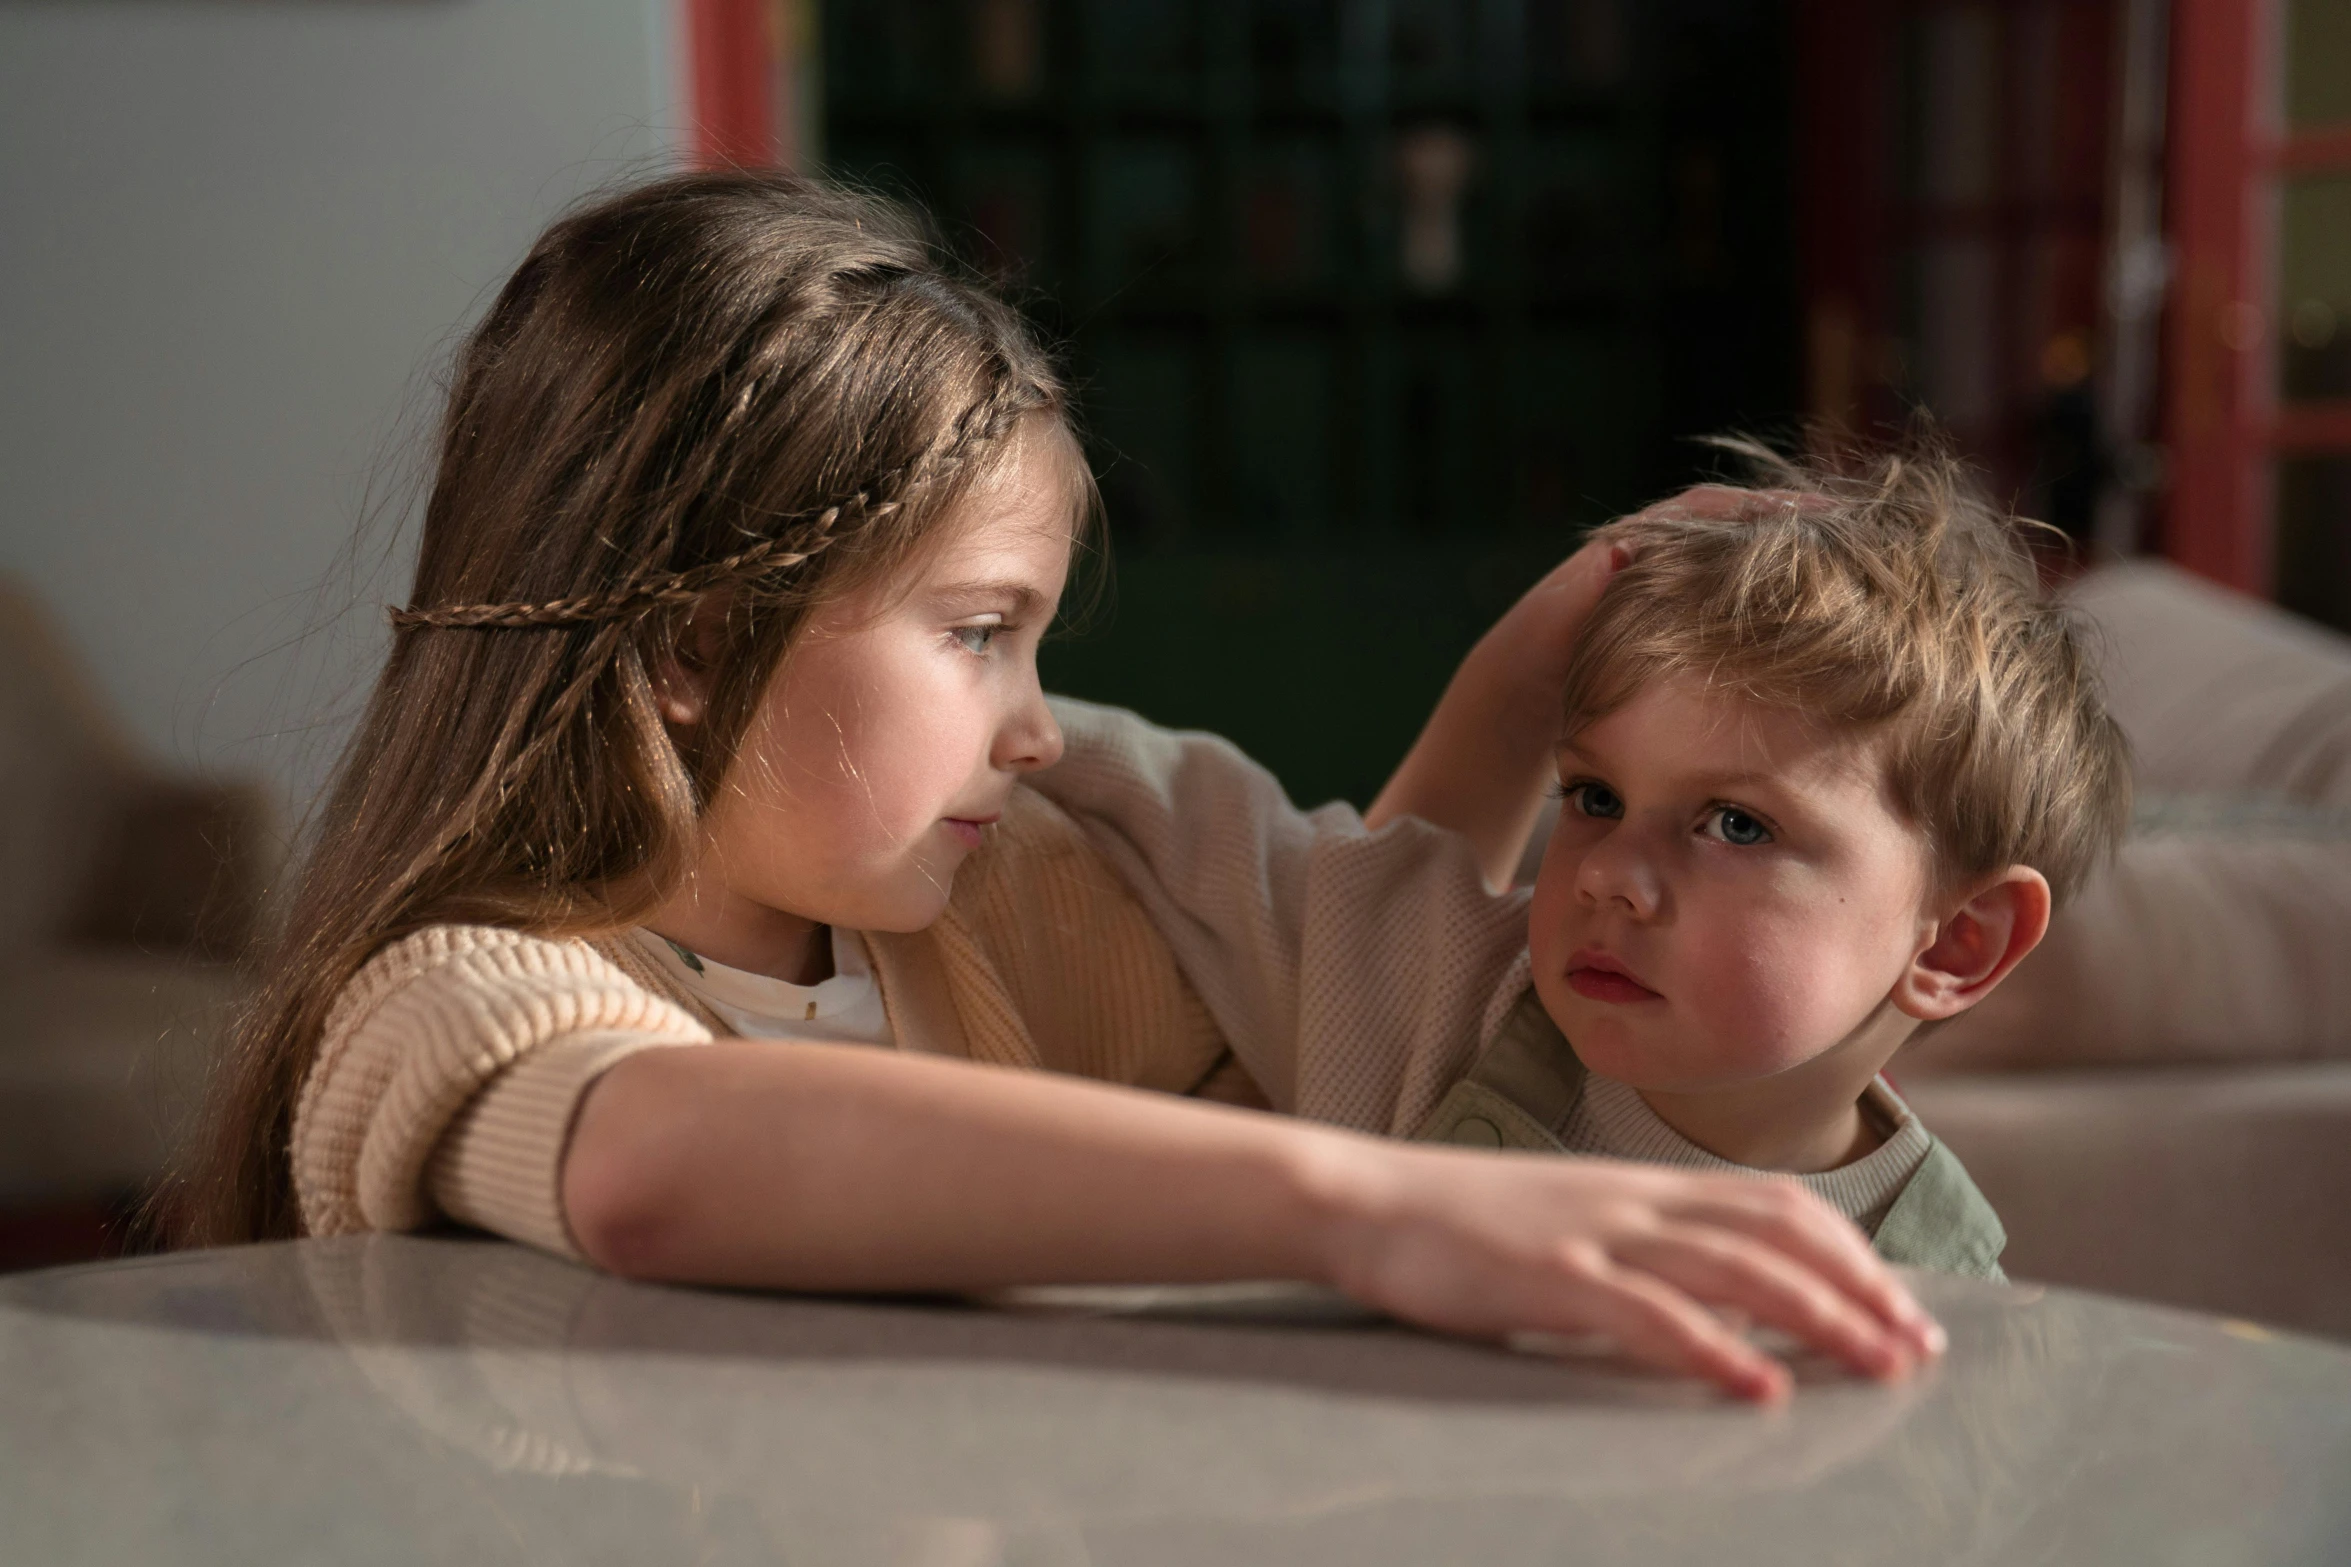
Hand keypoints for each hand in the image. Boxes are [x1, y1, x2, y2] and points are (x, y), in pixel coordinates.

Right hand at [1316, 1139, 1943, 1401]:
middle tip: (1917, 1347)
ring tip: (1875, 1365)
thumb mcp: (1568, 1221)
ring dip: (1817, 1317)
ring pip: (1733, 1268)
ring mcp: (1592, 1234)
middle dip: (1859, 1290)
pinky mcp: (1546, 1277)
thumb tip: (1715, 1298)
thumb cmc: (1458, 1222)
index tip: (1901, 1305)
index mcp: (1639, 1186)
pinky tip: (1756, 1386)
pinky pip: (1645, 1314)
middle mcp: (1632, 1200)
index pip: (1774, 1204)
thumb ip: (1639, 1248)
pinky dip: (1712, 1350)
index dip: (1849, 1252)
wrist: (1363, 1199)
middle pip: (1775, 1234)